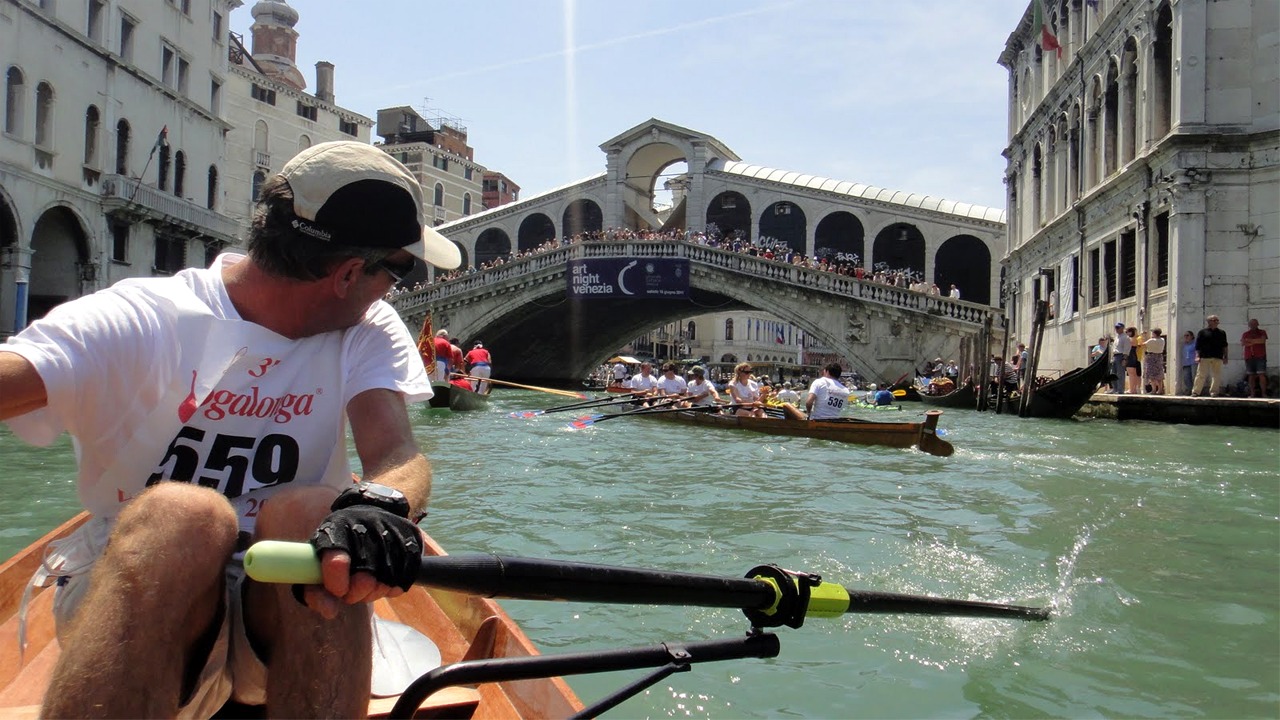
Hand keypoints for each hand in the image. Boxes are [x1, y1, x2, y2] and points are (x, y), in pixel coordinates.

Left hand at [305, 506, 421, 617]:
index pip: (336, 562)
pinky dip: (395, 585)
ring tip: (369, 586)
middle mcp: (365, 524)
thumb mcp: (318, 566)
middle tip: (352, 592)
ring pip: (389, 579)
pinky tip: (385, 581)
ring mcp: (392, 528)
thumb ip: (317, 593)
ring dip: (377, 591)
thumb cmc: (338, 549)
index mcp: (335, 529)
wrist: (367, 516)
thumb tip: (330, 611)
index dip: (337, 585)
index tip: (338, 591)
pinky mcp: (412, 534)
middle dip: (358, 593)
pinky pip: (408, 575)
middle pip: (366, 578)